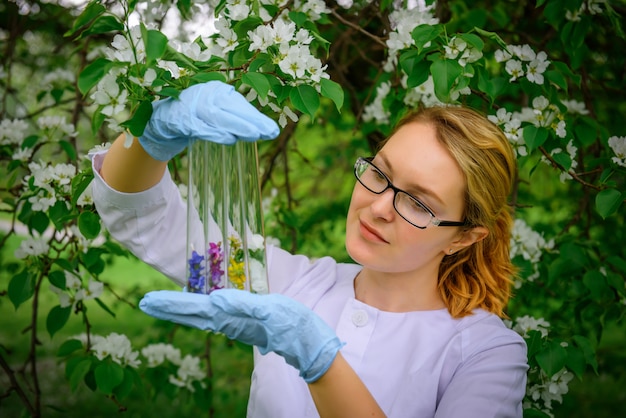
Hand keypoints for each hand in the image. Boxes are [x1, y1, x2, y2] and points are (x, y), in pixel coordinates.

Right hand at [138, 81, 279, 160]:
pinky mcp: (183, 120)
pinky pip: (202, 127)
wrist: (161, 119)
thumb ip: (234, 117)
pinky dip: (216, 133)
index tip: (272, 130)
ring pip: (219, 117)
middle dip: (252, 121)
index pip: (240, 104)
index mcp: (216, 90)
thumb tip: (261, 129)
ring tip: (256, 135)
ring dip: (238, 126)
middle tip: (270, 132)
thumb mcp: (215, 112)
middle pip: (232, 109)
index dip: (256, 117)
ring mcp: (193, 106)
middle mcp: (205, 94)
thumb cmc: (194, 115)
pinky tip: (230, 139)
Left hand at [139, 289, 343, 382]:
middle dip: (168, 307)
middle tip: (144, 302)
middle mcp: (227, 322)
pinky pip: (213, 314)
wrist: (308, 343)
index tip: (149, 301)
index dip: (172, 304)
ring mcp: (234, 323)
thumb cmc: (292, 326)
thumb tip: (214, 299)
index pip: (194, 309)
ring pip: (200, 315)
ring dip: (180, 308)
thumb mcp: (270, 312)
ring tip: (161, 304)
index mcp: (230, 318)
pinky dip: (198, 309)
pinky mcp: (242, 321)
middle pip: (192, 314)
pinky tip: (195, 308)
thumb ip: (243, 305)